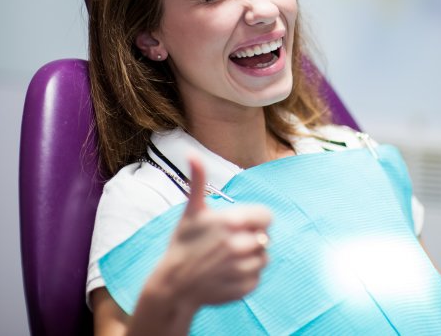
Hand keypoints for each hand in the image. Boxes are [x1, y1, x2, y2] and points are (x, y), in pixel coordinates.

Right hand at [150, 154, 271, 308]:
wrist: (173, 286)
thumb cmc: (183, 244)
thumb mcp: (191, 212)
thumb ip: (198, 181)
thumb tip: (191, 153)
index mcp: (230, 222)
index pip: (266, 217)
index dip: (256, 220)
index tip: (241, 225)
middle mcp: (238, 245)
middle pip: (265, 237)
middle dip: (251, 239)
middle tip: (230, 244)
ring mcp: (241, 268)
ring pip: (264, 258)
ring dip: (251, 258)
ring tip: (228, 259)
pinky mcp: (244, 288)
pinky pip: (258, 278)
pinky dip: (247, 277)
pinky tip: (227, 275)